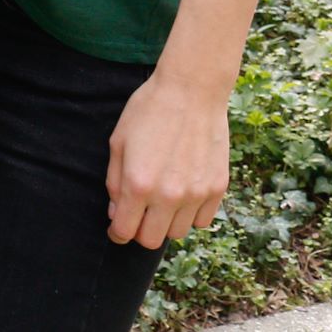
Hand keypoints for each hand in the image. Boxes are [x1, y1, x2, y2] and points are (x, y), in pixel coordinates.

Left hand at [105, 68, 228, 246]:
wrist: (191, 90)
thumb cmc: (149, 111)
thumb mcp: (118, 142)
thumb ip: (114, 182)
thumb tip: (116, 212)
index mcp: (138, 184)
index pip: (125, 231)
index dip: (117, 232)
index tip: (117, 228)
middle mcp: (169, 195)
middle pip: (151, 240)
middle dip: (140, 231)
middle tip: (138, 214)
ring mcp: (196, 193)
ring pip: (178, 232)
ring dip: (166, 222)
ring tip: (162, 199)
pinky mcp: (217, 188)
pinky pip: (203, 220)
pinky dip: (191, 214)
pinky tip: (184, 194)